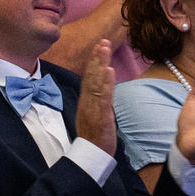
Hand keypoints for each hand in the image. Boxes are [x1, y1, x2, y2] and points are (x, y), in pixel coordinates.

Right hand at [74, 38, 117, 154]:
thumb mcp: (94, 114)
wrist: (91, 155)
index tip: (98, 46)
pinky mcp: (101, 115)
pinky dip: (105, 82)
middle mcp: (87, 101)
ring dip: (100, 64)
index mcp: (86, 101)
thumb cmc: (94, 136)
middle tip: (102, 40)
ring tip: (104, 48)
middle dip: (97, 57)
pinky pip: (103, 97)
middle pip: (91, 75)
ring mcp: (93, 107)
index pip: (89, 77)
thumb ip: (97, 101)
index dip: (93, 61)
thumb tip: (102, 89)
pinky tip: (108, 71)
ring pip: (96, 82)